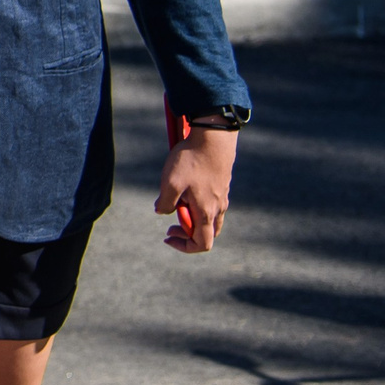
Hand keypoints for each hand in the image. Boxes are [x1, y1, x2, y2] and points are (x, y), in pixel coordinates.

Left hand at [157, 125, 236, 252]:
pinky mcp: (221, 186)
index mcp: (206, 212)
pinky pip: (212, 205)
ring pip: (210, 219)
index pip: (202, 244)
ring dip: (192, 219)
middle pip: (207, 234)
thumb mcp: (170, 182)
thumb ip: (165, 203)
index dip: (184, 246)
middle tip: (170, 224)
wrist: (213, 138)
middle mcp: (218, 208)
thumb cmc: (191, 160)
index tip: (167, 236)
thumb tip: (162, 212)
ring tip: (177, 204)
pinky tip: (185, 189)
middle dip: (187, 234)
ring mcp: (222, 197)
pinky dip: (198, 206)